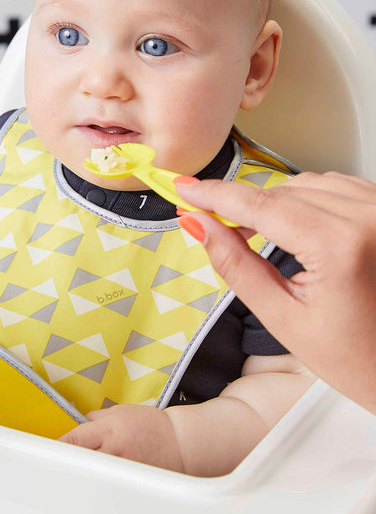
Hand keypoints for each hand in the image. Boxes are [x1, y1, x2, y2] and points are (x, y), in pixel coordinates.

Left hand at [60, 404, 184, 471]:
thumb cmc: (151, 425)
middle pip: (81, 457)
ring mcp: (121, 467)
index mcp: (108, 429)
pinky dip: (102, 477)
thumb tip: (80, 422)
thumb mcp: (120, 411)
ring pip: (93, 471)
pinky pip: (110, 480)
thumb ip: (97, 418)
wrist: (178, 442)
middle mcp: (113, 450)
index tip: (49, 447)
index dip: (59, 444)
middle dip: (71, 456)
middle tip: (62, 457)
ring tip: (82, 466)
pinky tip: (101, 475)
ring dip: (86, 467)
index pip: (75, 438)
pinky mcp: (130, 480)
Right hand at [175, 171, 375, 414]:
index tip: (185, 188)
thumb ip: (235, 264)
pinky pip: (335, 186)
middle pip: (280, 191)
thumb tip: (198, 224)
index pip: (259, 205)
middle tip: (212, 221)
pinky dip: (307, 199)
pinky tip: (296, 225)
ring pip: (305, 184)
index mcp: (341, 246)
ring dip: (276, 202)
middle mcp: (369, 217)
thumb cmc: (361, 359)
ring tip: (259, 234)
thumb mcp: (284, 318)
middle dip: (243, 205)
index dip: (214, 194)